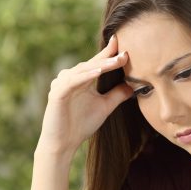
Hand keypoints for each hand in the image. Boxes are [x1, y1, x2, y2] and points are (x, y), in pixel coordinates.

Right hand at [38, 35, 133, 158]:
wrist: (63, 144)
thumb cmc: (81, 125)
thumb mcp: (104, 107)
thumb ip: (117, 95)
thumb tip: (133, 86)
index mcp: (81, 79)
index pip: (97, 63)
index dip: (109, 53)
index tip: (125, 45)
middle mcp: (71, 78)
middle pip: (91, 64)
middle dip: (108, 58)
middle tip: (125, 53)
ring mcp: (62, 84)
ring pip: (83, 70)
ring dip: (99, 65)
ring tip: (116, 61)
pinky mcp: (56, 93)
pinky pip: (72, 81)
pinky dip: (85, 76)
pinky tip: (97, 72)